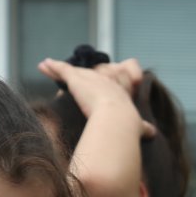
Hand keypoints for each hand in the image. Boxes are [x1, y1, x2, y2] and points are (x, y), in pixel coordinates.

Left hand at [36, 57, 157, 139]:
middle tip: (68, 73)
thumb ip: (143, 128)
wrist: (119, 120)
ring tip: (47, 65)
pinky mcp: (77, 79)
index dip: (97, 82)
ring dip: (59, 69)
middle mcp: (105, 81)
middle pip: (88, 73)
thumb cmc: (128, 126)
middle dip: (77, 73)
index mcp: (118, 92)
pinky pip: (62, 70)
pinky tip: (43, 65)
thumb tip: (152, 132)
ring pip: (73, 70)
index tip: (92, 84)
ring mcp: (91, 78)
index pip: (105, 82)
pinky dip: (52, 67)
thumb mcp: (138, 126)